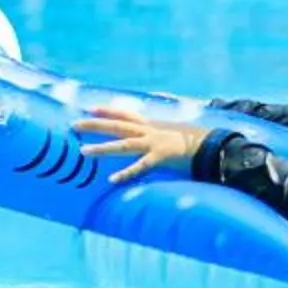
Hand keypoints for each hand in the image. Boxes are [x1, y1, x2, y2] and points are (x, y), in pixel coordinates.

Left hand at [74, 104, 210, 185]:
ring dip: (103, 148)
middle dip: (95, 124)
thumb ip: (159, 135)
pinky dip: (126, 172)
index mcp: (152, 125)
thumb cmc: (193, 142)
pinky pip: (141, 166)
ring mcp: (154, 143)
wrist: (214, 145)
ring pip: (123, 144)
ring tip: (84, 151)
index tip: (90, 108)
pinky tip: (112, 179)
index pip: (126, 114)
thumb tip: (152, 138)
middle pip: (117, 125)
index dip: (108, 110)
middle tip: (74, 125)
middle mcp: (150, 131)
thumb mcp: (172, 134)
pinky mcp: (161, 157)